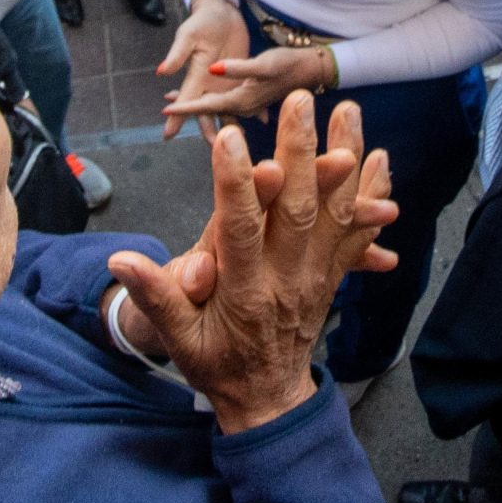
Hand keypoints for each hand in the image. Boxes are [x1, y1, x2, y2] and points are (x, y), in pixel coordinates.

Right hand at [103, 130, 379, 363]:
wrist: (266, 399)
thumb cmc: (214, 361)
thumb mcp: (177, 338)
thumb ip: (154, 295)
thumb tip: (121, 258)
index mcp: (242, 291)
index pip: (239, 229)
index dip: (236, 184)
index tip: (230, 139)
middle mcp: (285, 279)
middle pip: (295, 211)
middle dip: (298, 153)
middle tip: (297, 103)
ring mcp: (315, 277)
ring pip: (334, 213)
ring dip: (343, 162)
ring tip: (347, 111)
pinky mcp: (332, 275)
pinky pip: (355, 233)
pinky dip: (371, 196)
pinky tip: (380, 157)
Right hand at [158, 0, 249, 141]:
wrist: (221, 11)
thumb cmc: (202, 21)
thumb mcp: (188, 35)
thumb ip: (178, 53)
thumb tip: (162, 71)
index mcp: (195, 75)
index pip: (185, 101)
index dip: (177, 118)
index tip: (168, 136)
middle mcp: (208, 83)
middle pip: (206, 113)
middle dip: (208, 131)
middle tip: (215, 150)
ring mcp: (223, 81)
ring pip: (226, 110)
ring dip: (231, 125)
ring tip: (241, 143)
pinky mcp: (238, 76)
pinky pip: (244, 98)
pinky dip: (252, 108)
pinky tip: (262, 119)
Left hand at [162, 43, 331, 126]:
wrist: (308, 69)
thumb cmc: (287, 64)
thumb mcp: (263, 64)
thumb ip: (238, 68)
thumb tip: (213, 68)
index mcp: (241, 100)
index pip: (207, 106)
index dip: (186, 107)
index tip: (166, 109)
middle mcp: (242, 107)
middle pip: (208, 110)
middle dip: (187, 108)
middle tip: (165, 105)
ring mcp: (246, 104)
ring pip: (215, 107)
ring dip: (197, 104)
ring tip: (175, 98)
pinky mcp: (250, 98)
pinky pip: (224, 101)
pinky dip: (211, 99)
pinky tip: (202, 95)